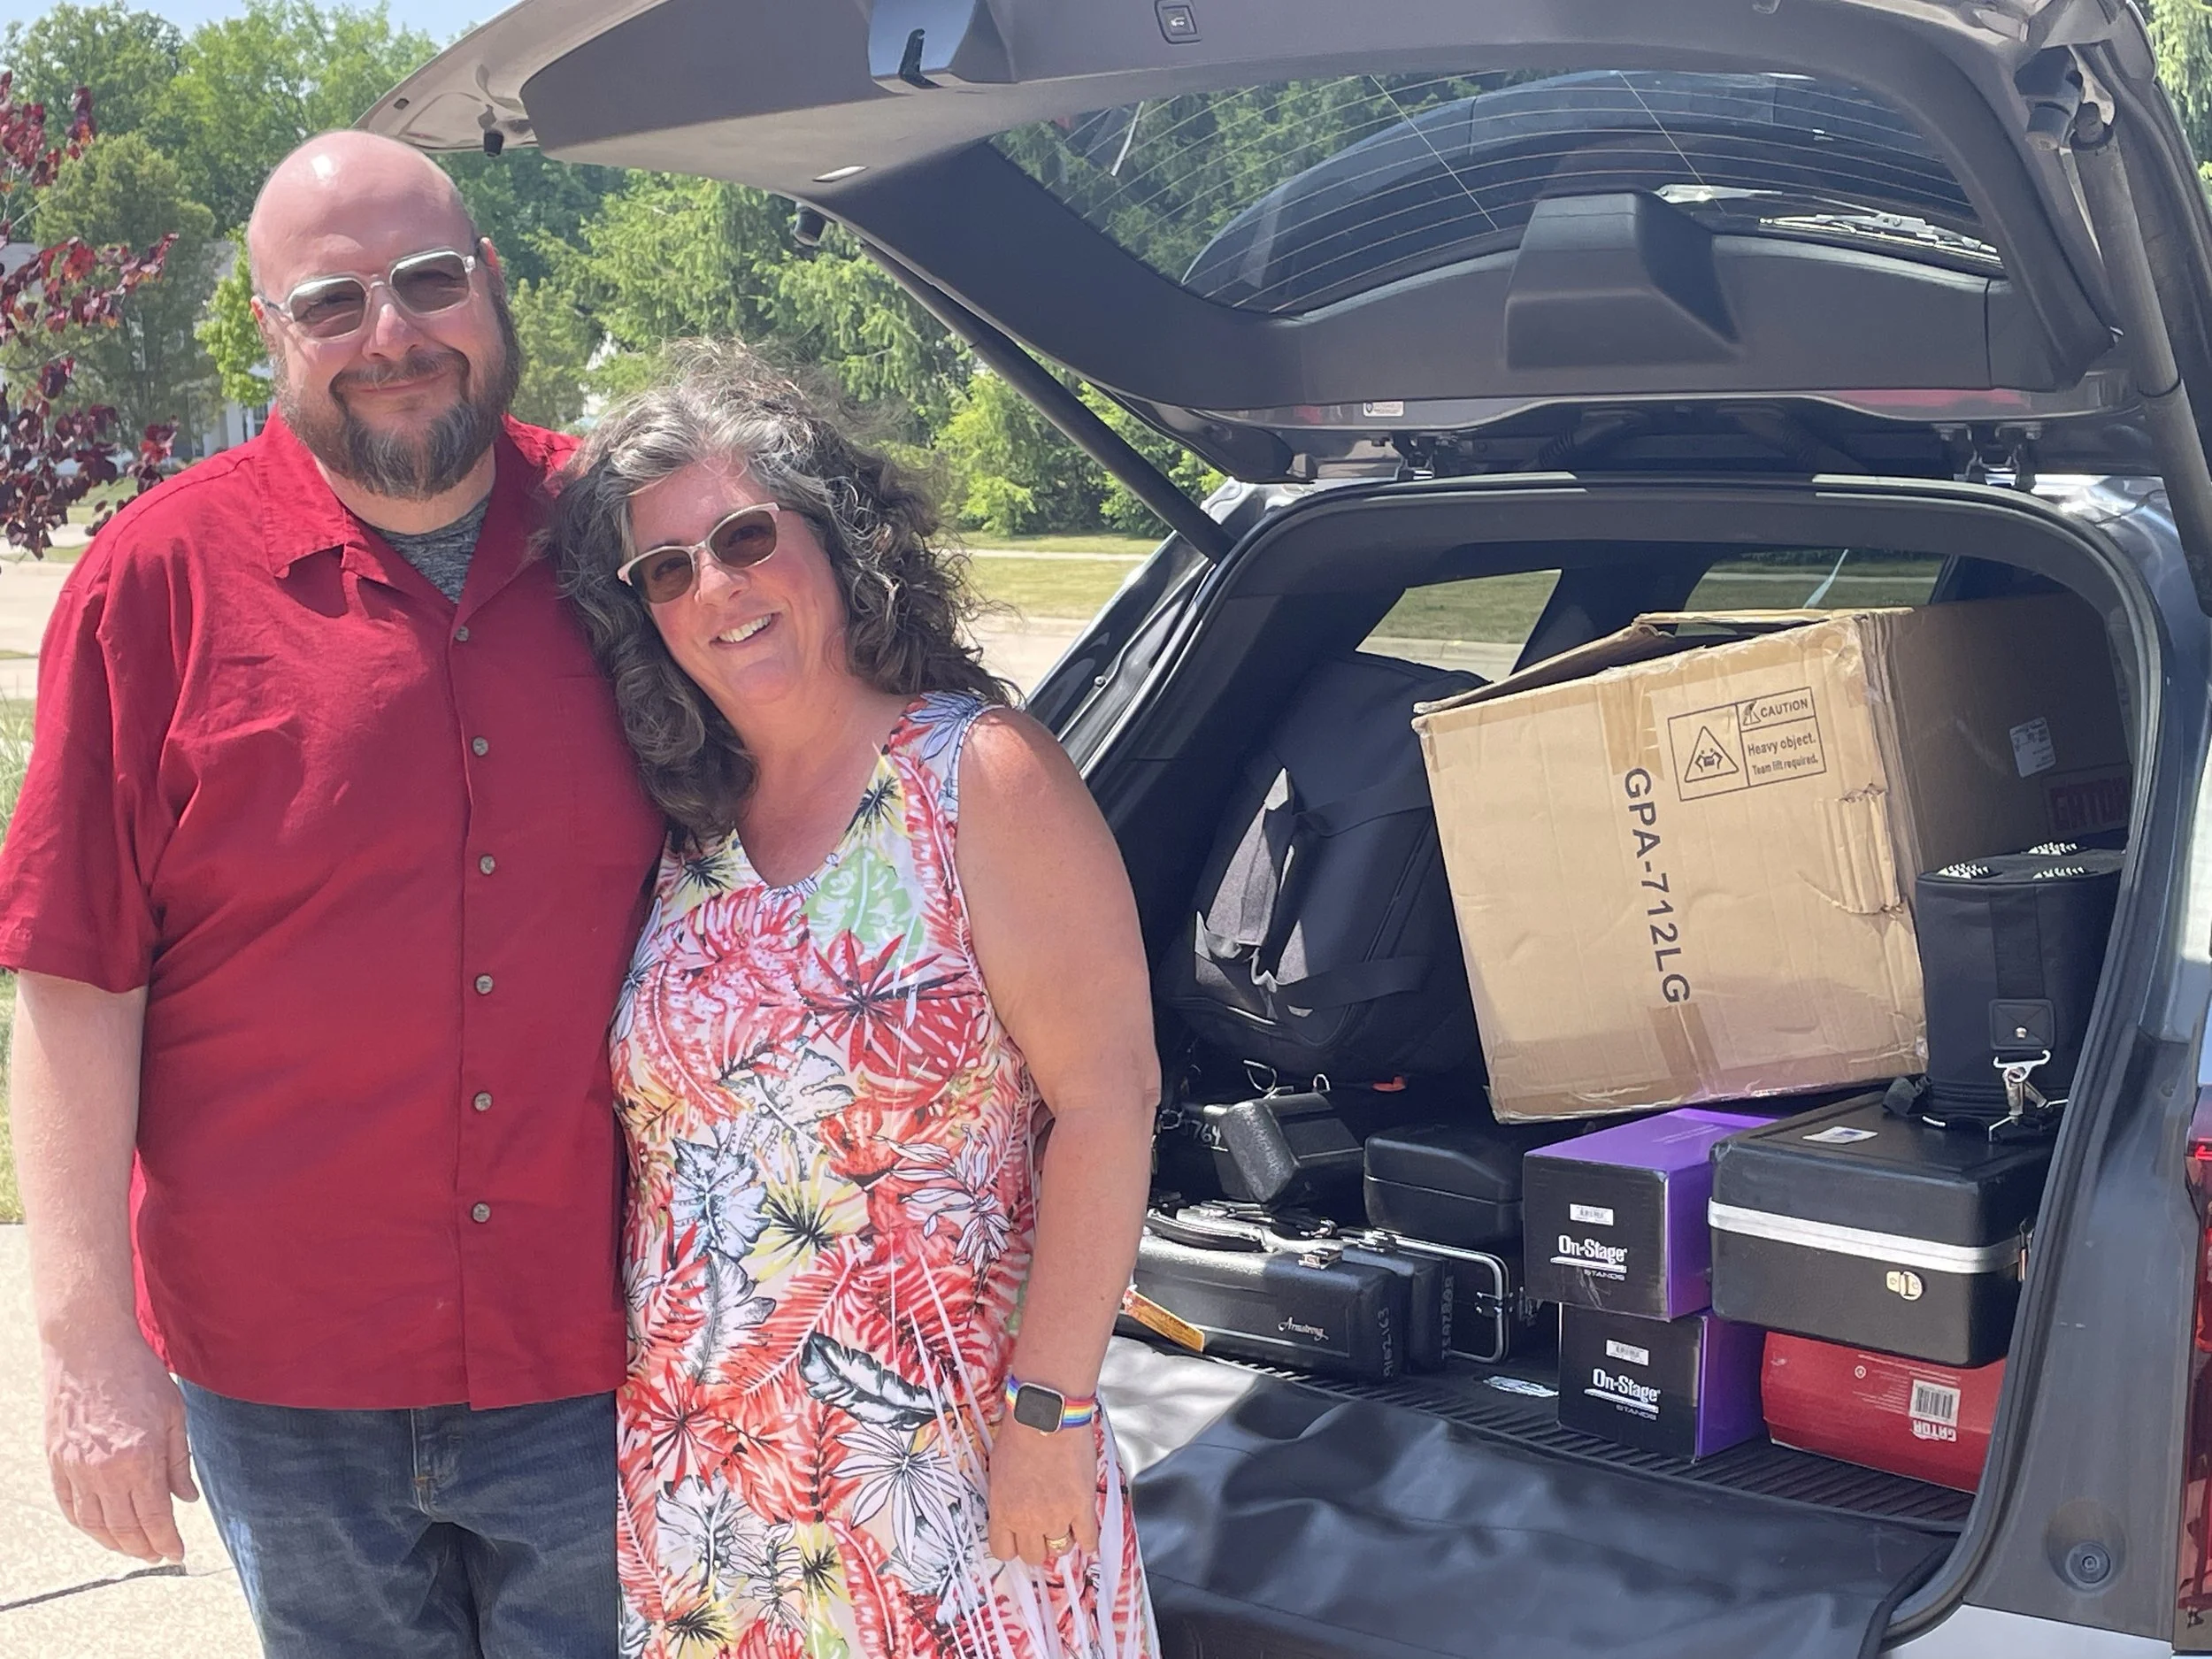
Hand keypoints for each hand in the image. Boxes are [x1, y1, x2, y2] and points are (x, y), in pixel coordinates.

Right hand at [43, 1325, 197, 1562]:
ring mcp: (75, 1468)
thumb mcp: (174, 1414)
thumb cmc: (138, 1375)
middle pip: (123, 1528)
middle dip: (144, 1547)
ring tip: (133, 1547)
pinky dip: (85, 1525)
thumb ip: (179, 1461)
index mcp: (139, 1458)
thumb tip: (188, 1499)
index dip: (167, 1541)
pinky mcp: (56, 1461)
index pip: (155, 1517)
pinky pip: (68, 1506)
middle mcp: (104, 1470)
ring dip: (114, 1542)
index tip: (177, 1553)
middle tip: (158, 1554)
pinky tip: (100, 1529)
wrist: (90, 1348)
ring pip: (93, 1524)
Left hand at [986, 1420, 1098, 1566]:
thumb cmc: (1020, 1433)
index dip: (1013, 1545)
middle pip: (1033, 1556)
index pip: (1003, 1551)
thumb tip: (1011, 1511)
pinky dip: (1088, 1540)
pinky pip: (1088, 1539)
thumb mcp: (999, 1470)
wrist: (1047, 1416)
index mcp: (1003, 1511)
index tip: (1019, 1537)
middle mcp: (1028, 1520)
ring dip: (1062, 1539)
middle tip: (1043, 1530)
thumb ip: (1004, 1498)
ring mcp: (1057, 1516)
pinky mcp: (1082, 1507)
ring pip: (1060, 1549)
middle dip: (1038, 1544)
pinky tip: (1086, 1534)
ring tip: (1065, 1524)